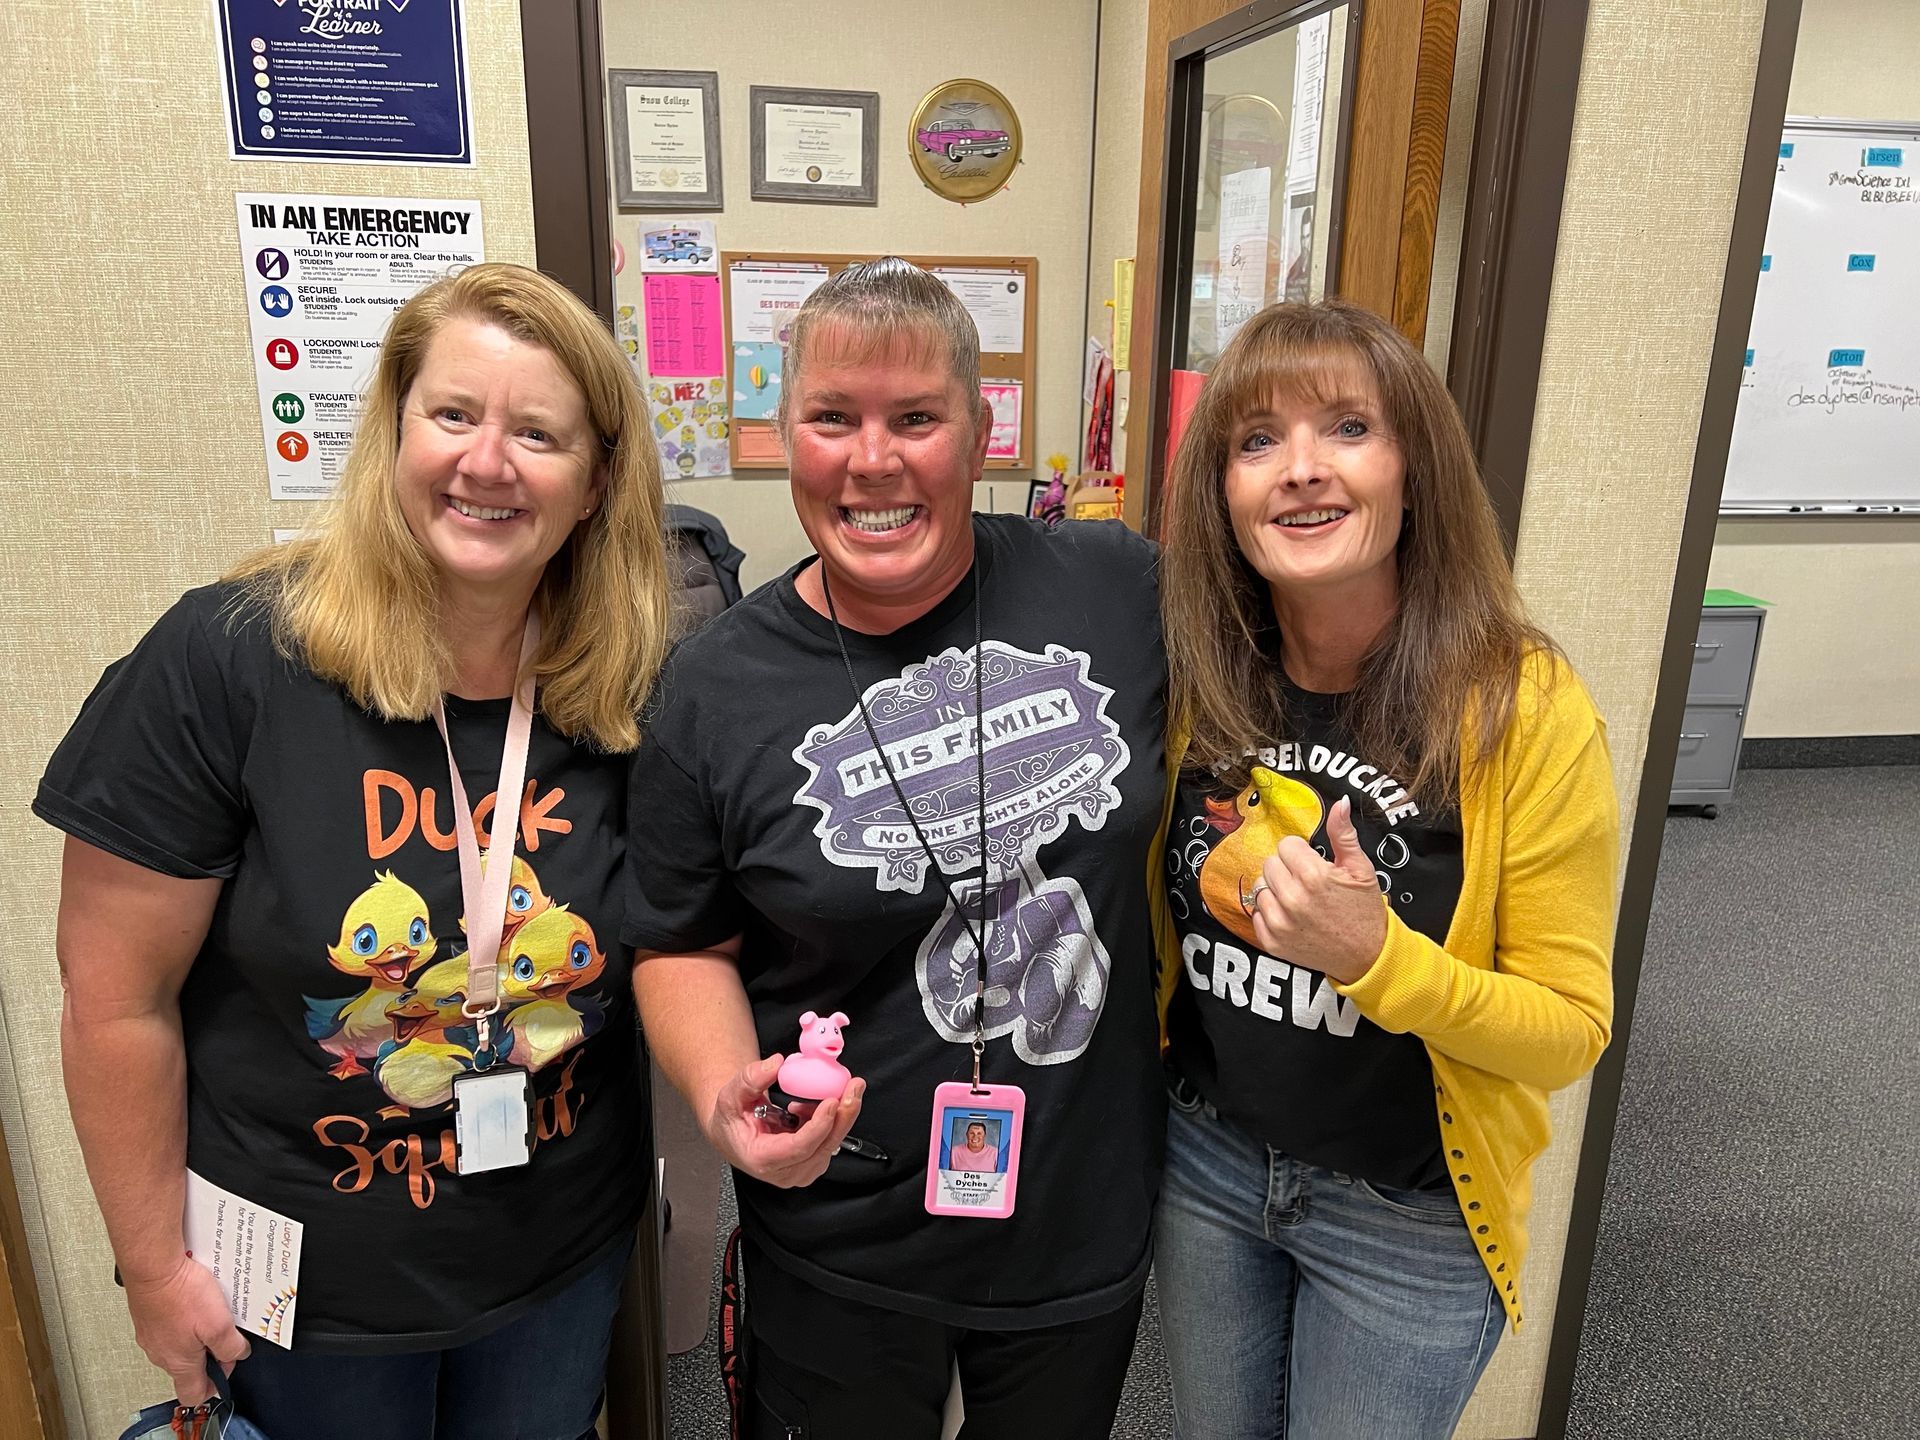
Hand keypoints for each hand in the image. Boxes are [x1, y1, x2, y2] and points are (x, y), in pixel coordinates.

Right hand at [122, 1252, 249, 1406]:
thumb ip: (231, 1346)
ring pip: (181, 1345)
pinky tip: (196, 1299)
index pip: (194, 1395)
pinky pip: (171, 1326)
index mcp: (179, 1363)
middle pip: (190, 1368)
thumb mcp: (219, 1324)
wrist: (152, 1268)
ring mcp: (152, 1336)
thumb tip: (238, 1354)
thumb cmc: (180, 1294)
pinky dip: (186, 1318)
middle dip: (212, 1353)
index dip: (215, 1386)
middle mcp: (161, 1354)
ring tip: (212, 1312)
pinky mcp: (149, 1318)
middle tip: (226, 1332)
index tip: (228, 1366)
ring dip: (200, 1333)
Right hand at [707, 1054, 866, 1188]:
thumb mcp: (732, 1094)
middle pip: (824, 1146)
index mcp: (763, 1160)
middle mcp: (785, 1172)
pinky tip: (815, 1105)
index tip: (832, 1101)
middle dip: (844, 1115)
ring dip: (837, 1114)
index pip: (799, 1147)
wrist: (733, 1133)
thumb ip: (751, 1078)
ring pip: (831, 1143)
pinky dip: (830, 1119)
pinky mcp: (811, 1163)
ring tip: (828, 1090)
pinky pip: (830, 1140)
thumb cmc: (731, 1119)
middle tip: (855, 1087)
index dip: (819, 1125)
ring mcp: (801, 1171)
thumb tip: (776, 1064)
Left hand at [1250, 796, 1387, 984]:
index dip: (1301, 852)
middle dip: (1287, 869)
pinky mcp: (1272, 941)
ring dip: (1276, 890)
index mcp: (1313, 876)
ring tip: (1300, 900)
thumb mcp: (1361, 869)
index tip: (1313, 864)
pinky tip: (1291, 917)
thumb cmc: (1364, 911)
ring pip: (1260, 887)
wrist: (1366, 956)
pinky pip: (1255, 913)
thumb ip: (1344, 834)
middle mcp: (1292, 899)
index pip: (1285, 845)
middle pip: (1270, 863)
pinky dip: (1270, 913)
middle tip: (1308, 883)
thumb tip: (1340, 803)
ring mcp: (1280, 922)